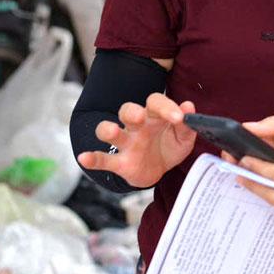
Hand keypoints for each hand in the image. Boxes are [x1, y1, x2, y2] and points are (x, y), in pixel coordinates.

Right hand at [77, 93, 196, 188]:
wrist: (158, 170)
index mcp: (154, 116)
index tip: (179, 117)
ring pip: (108, 130)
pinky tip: (84, 157)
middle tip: (140, 117)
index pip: (155, 102)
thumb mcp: (183, 138)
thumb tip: (189, 107)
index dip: (166, 107)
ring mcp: (125, 144)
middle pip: (127, 110)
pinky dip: (92, 158)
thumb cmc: (169, 146)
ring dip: (108, 129)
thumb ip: (187, 125)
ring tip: (112, 131)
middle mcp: (137, 126)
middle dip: (131, 111)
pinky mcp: (118, 163)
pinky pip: (102, 159)